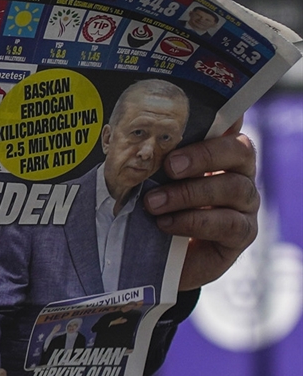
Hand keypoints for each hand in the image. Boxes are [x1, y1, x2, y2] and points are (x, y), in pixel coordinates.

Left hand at [144, 124, 259, 290]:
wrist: (155, 259)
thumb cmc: (152, 209)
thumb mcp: (148, 179)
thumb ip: (152, 158)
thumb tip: (130, 134)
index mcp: (218, 153)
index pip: (229, 126)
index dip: (223, 117)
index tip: (200, 116)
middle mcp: (239, 174)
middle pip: (240, 151)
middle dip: (203, 155)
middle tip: (169, 167)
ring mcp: (245, 204)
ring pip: (235, 187)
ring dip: (189, 193)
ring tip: (154, 203)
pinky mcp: (242, 234)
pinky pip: (229, 223)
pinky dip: (195, 221)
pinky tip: (167, 224)